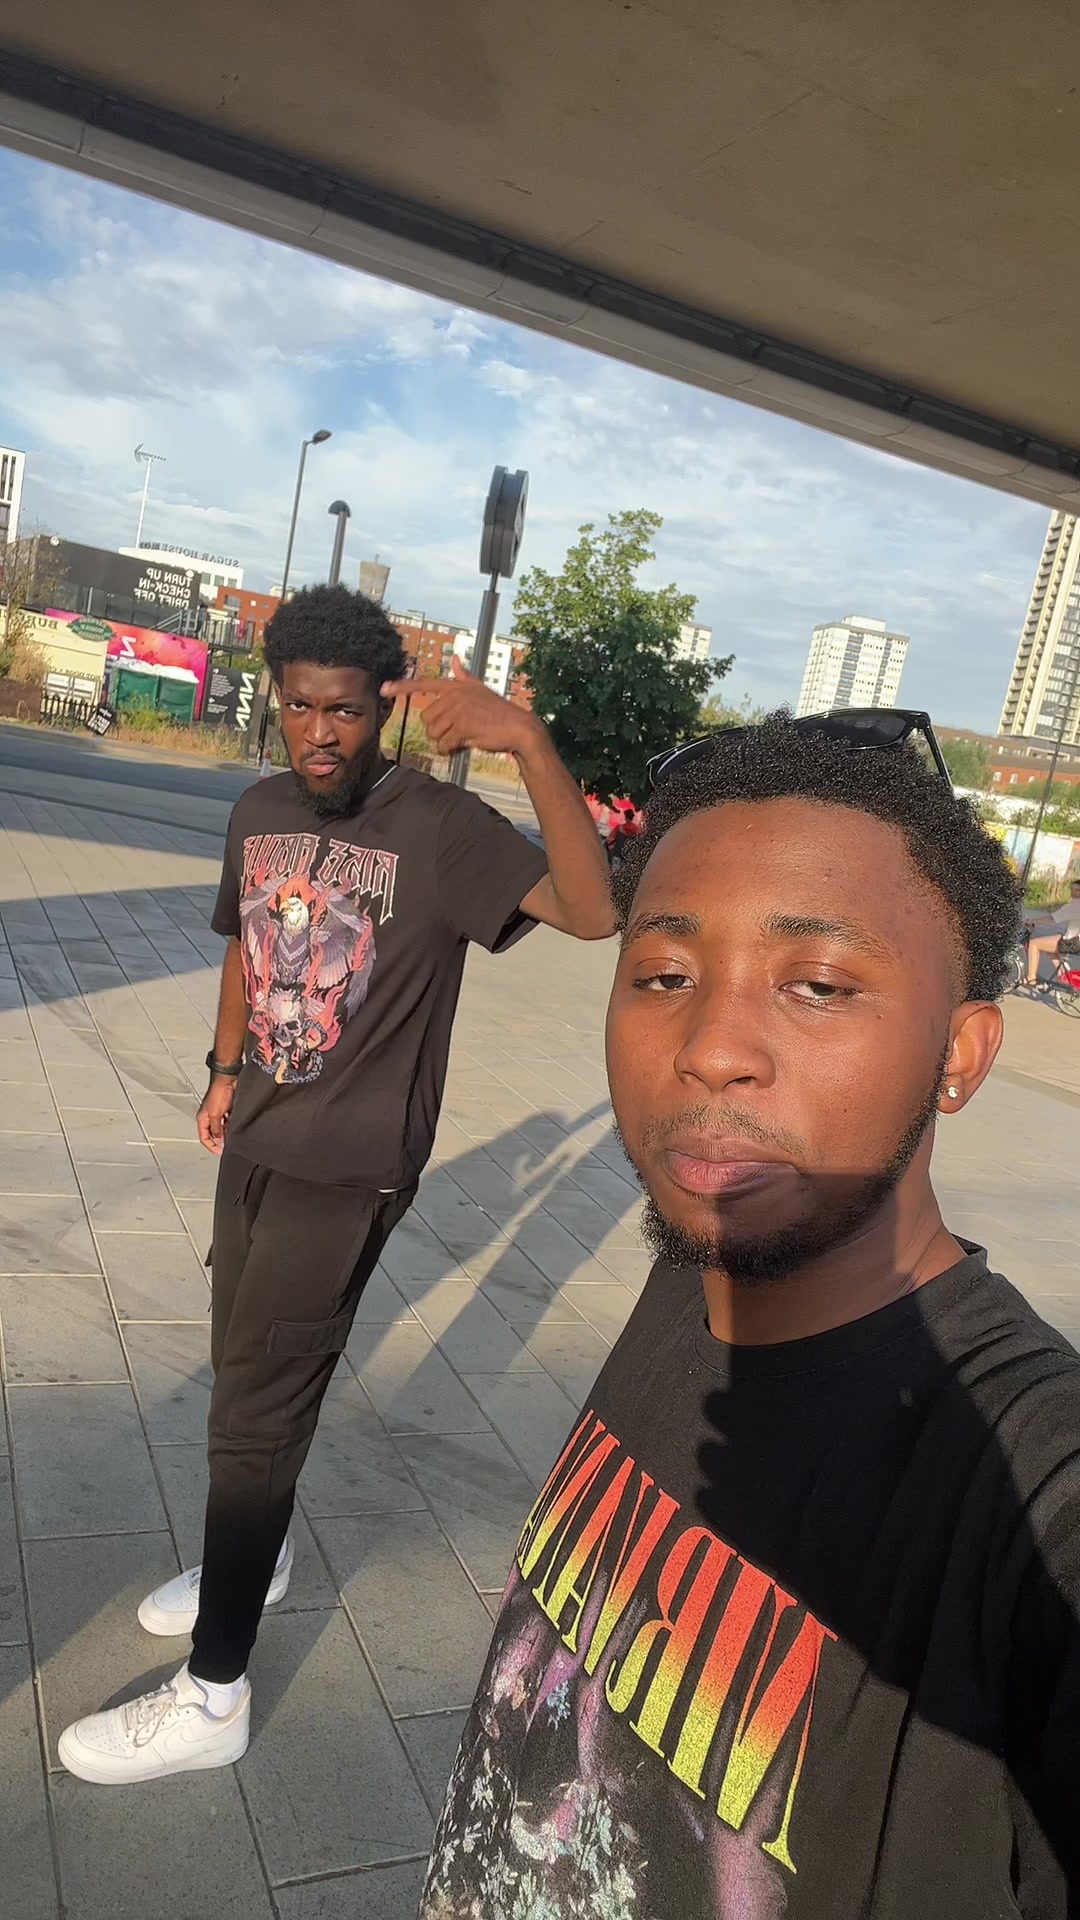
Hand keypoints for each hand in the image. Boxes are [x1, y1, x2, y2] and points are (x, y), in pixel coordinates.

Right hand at [197, 1077, 234, 1154]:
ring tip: (232, 1134)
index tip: (220, 1151)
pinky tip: (235, 1124)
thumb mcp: (215, 1114)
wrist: (228, 1080)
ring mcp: (218, 1114)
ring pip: (222, 1129)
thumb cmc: (218, 1092)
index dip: (211, 1146)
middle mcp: (209, 1117)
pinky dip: (231, 1125)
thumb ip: (216, 1128)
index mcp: (203, 1119)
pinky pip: (228, 1122)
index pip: (204, 1138)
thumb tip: (218, 1140)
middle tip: (227, 1144)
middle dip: (220, 1139)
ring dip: (227, 1132)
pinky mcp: (226, 1110)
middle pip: (213, 1134)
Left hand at [381, 656, 539, 756]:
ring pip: (433, 732)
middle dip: (438, 729)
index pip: (423, 684)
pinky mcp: (462, 725)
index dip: (401, 687)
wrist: (518, 727)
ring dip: (444, 740)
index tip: (383, 689)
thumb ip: (464, 677)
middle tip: (456, 730)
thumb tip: (457, 660)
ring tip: (462, 736)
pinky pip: (443, 743)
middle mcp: (454, 695)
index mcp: (455, 686)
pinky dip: (450, 749)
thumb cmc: (498, 711)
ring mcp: (458, 709)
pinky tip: (464, 744)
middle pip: (426, 718)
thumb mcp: (480, 690)